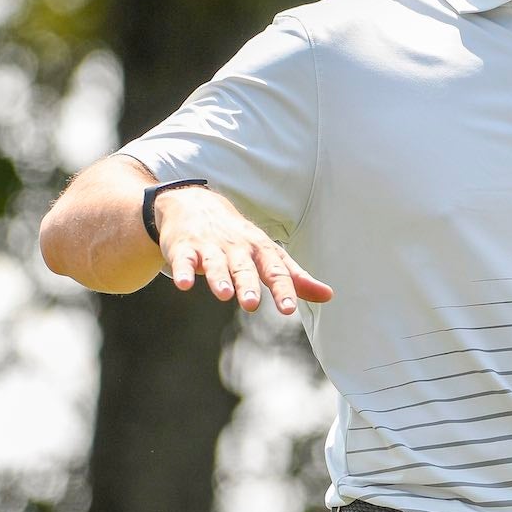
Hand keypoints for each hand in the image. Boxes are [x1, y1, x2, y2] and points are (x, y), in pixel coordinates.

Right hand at [154, 186, 333, 314]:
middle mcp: (236, 247)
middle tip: (252, 304)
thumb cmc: (238, 237)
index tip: (288, 309)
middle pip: (243, 267)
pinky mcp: (184, 247)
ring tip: (223, 294)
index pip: (274, 270)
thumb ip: (295, 277)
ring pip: (215, 263)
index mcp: (259, 249)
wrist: (194, 203)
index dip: (282, 289)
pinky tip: (184, 284)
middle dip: (248, 285)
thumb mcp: (267, 253)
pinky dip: (183, 271)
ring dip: (219, 278)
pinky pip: (183, 260)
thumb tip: (328, 296)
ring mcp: (209, 246)